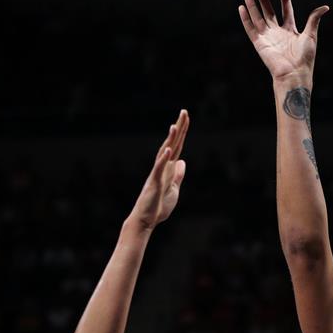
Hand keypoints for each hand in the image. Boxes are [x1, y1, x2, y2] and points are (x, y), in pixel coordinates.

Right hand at [131, 110, 188, 229]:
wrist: (145, 220)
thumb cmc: (157, 206)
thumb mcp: (174, 189)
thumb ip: (177, 175)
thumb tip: (182, 162)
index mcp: (167, 169)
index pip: (177, 146)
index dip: (182, 132)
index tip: (186, 117)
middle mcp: (161, 168)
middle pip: (172, 144)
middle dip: (178, 129)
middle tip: (184, 111)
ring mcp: (157, 175)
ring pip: (164, 153)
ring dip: (169, 140)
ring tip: (175, 126)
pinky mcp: (154, 184)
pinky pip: (158, 170)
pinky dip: (164, 159)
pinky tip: (169, 150)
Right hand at [238, 0, 328, 82]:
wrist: (294, 73)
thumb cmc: (304, 58)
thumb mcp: (311, 35)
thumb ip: (314, 19)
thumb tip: (326, 7)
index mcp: (290, 31)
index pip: (286, 12)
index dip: (284, 1)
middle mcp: (278, 33)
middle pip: (269, 13)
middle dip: (264, 0)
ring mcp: (268, 38)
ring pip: (258, 18)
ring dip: (252, 6)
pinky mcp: (259, 43)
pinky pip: (250, 29)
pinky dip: (245, 19)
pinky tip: (241, 8)